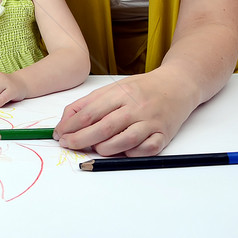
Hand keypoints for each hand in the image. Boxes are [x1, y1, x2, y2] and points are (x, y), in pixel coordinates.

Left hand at [53, 69, 196, 156]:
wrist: (177, 84)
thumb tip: (66, 121)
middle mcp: (136, 106)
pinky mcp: (164, 134)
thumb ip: (90, 102)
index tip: (59, 134)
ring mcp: (151, 121)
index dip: (72, 125)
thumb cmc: (141, 88)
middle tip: (67, 145)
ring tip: (94, 148)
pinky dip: (132, 153)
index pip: (91, 111)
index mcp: (121, 93)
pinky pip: (146, 149)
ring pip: (125, 140)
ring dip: (105, 148)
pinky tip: (122, 152)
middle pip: (104, 127)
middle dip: (81, 139)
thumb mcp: (114, 88)